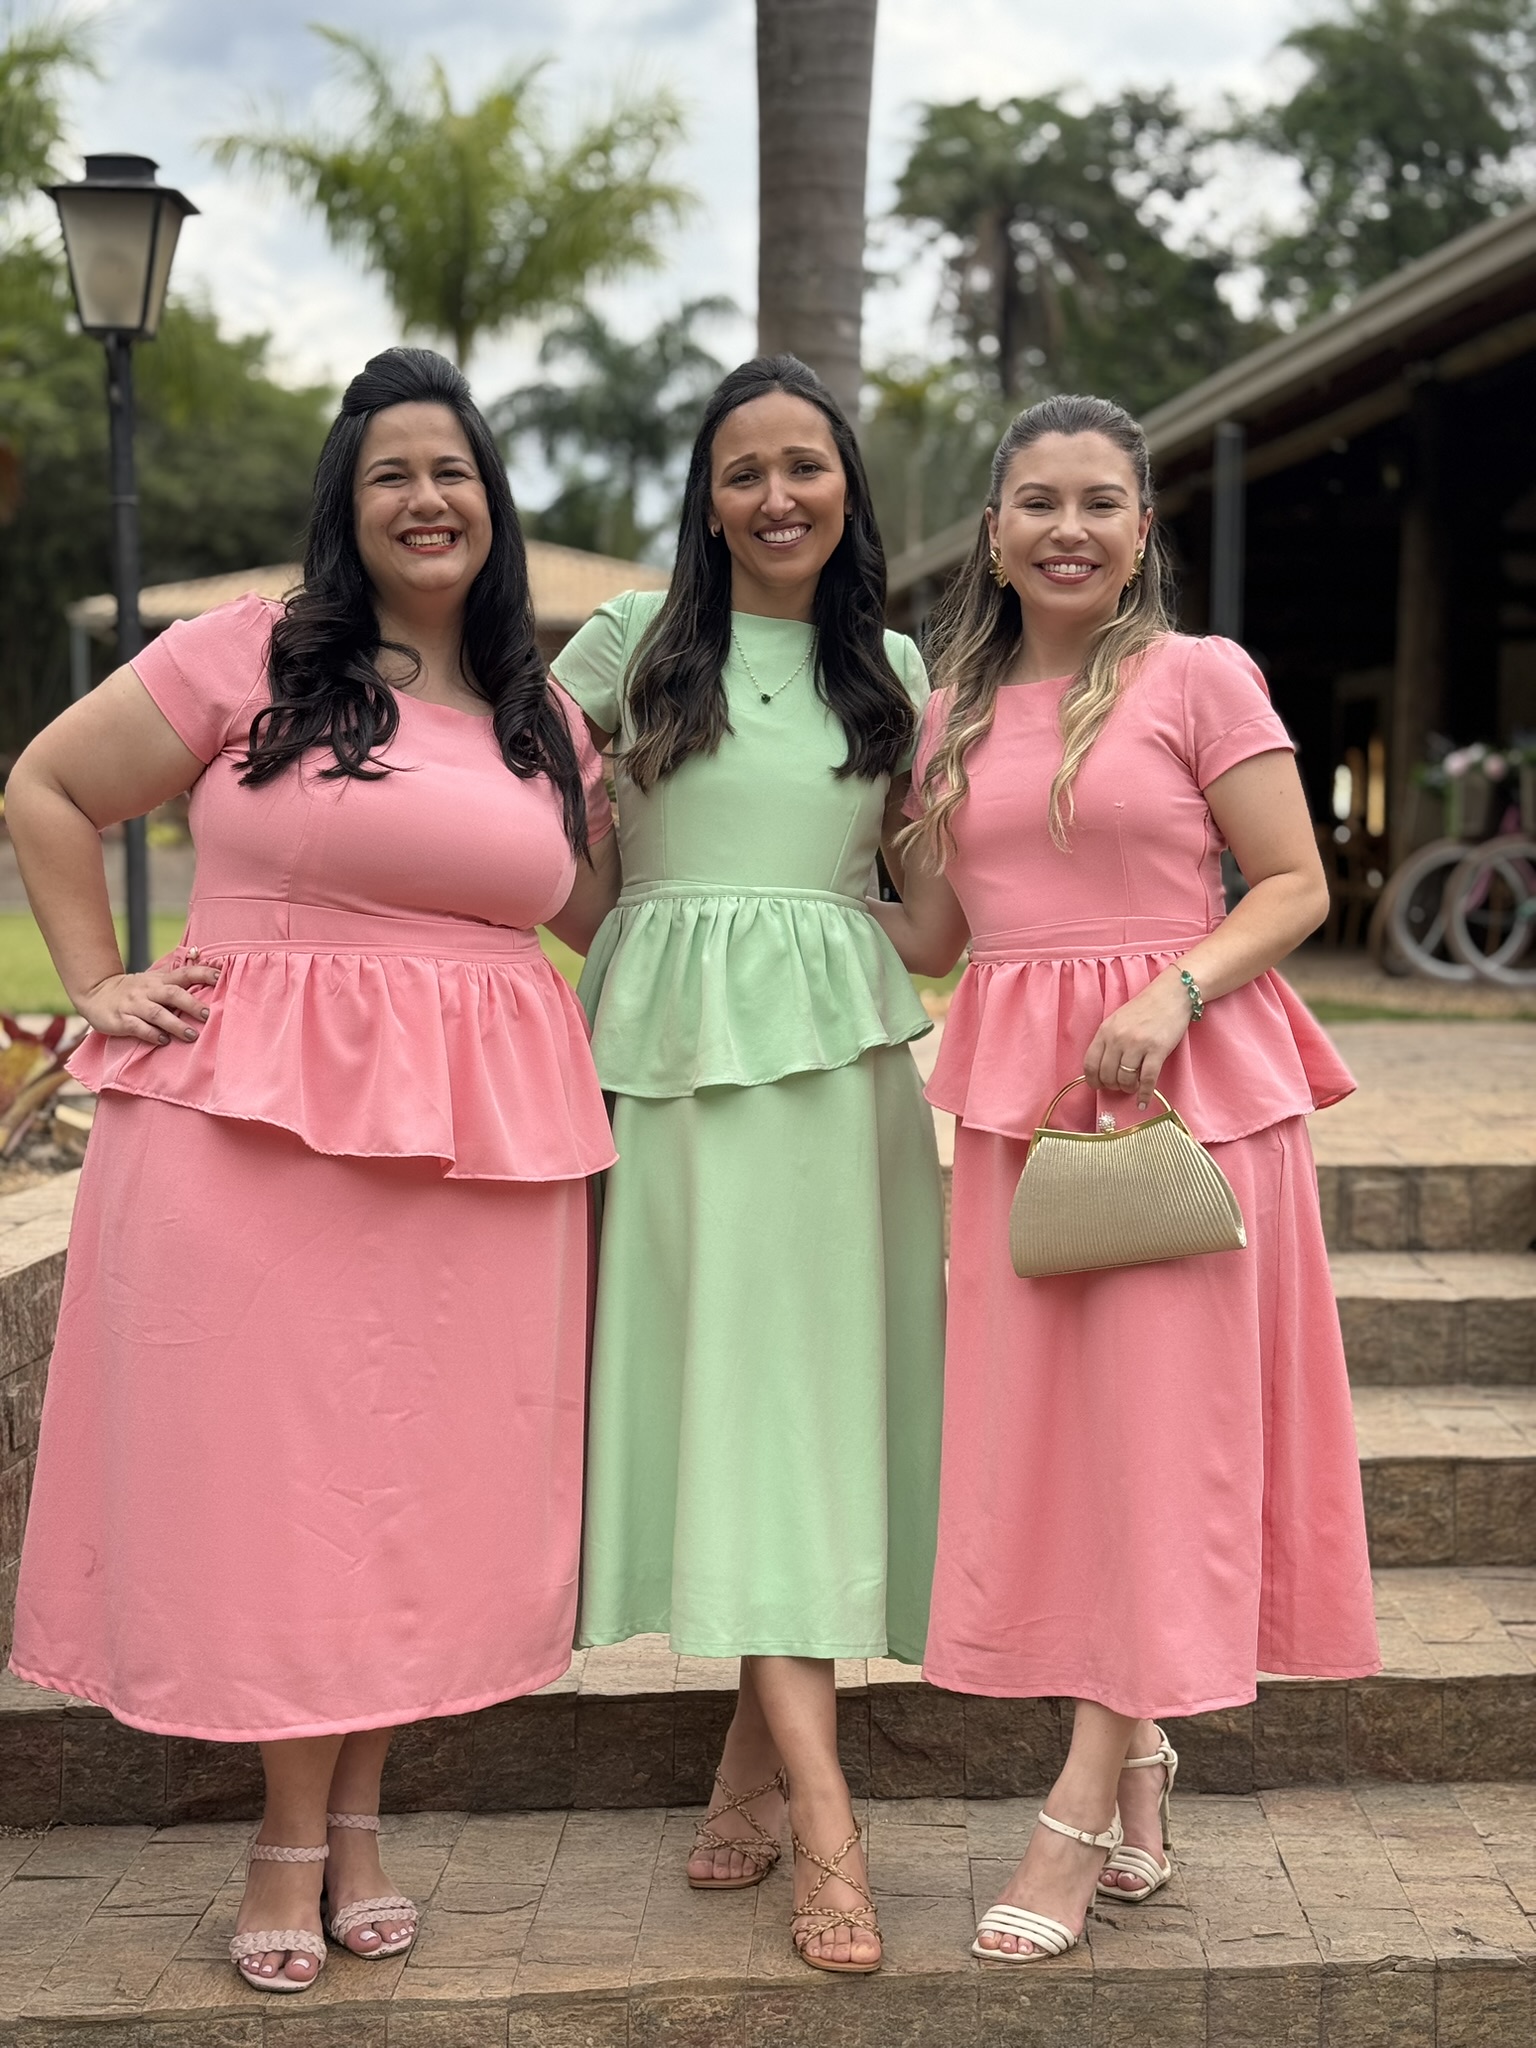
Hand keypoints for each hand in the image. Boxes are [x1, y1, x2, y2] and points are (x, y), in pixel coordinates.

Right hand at [74, 950, 219, 1046]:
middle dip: (191, 1003)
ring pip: (157, 1013)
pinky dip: (151, 1034)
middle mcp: (148, 991)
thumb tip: (207, 970)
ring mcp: (134, 1005)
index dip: (202, 973)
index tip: (221, 975)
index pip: (184, 974)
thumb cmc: (134, 990)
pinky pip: (138, 1027)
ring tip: (191, 1035)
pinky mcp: (121, 1020)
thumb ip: (176, 978)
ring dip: (175, 1024)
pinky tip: (163, 1041)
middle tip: (207, 1015)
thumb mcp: (153, 980)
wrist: (96, 994)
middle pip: (172, 994)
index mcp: (159, 980)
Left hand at [1082, 970, 1191, 1109]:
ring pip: (1125, 1079)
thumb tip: (1102, 1068)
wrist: (1171, 994)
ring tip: (1133, 1087)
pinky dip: (1144, 1094)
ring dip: (1128, 1089)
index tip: (1098, 1086)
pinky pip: (1147, 1080)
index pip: (1090, 1063)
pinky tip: (1143, 1101)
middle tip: (1120, 1086)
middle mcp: (1118, 1038)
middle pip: (1106, 1075)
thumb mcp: (1118, 1020)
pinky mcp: (1157, 1050)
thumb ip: (1108, 1040)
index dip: (1093, 1080)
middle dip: (1112, 1086)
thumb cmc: (1145, 1008)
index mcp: (1105, 1031)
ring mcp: (1137, 1044)